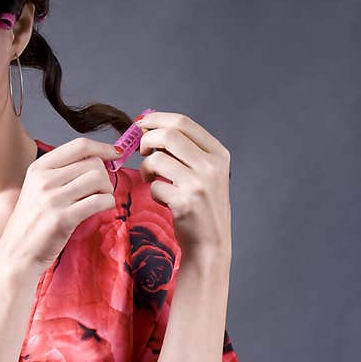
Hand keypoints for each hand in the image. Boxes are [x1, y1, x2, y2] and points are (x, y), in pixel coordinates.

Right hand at [0, 137, 122, 273]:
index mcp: (38, 168)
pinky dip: (107, 204)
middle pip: (93, 163)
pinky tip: (99, 209)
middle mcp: (44, 179)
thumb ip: (63, 173)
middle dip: (105, 176)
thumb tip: (100, 159)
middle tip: (100, 190)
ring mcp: (53, 198)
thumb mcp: (38, 188)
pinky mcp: (63, 218)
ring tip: (98, 201)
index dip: (102, 147)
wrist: (16, 253)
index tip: (116, 152)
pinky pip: (100, 201)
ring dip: (107, 190)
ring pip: (99, 179)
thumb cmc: (32, 222)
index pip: (79, 146)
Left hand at [136, 111, 231, 255]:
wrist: (211, 242)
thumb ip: (184, 149)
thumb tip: (148, 125)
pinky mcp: (186, 202)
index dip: (156, 119)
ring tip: (151, 178)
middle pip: (167, 135)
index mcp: (218, 153)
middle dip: (147, 140)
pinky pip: (154, 186)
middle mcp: (212, 166)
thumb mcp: (204, 171)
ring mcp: (200, 184)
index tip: (141, 125)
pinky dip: (153, 191)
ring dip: (145, 168)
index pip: (183, 122)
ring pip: (156, 159)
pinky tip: (164, 199)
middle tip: (142, 151)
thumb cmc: (201, 204)